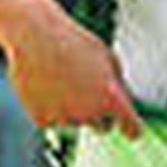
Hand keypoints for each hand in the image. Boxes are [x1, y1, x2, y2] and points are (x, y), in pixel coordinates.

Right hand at [0, 0, 141, 137]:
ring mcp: (66, 118)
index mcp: (112, 97)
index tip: (130, 131)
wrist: (34, 35)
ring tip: (60, 77)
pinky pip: (52, 119)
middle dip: (99, 116)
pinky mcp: (43, 120)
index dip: (131, 129)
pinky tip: (44, 84)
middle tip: (86, 92)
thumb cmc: (73, 41)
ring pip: (75, 122)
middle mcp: (91, 113)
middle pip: (102, 127)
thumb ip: (119, 85)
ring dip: (72, 108)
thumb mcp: (107, 58)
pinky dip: (50, 107)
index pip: (132, 128)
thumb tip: (124, 103)